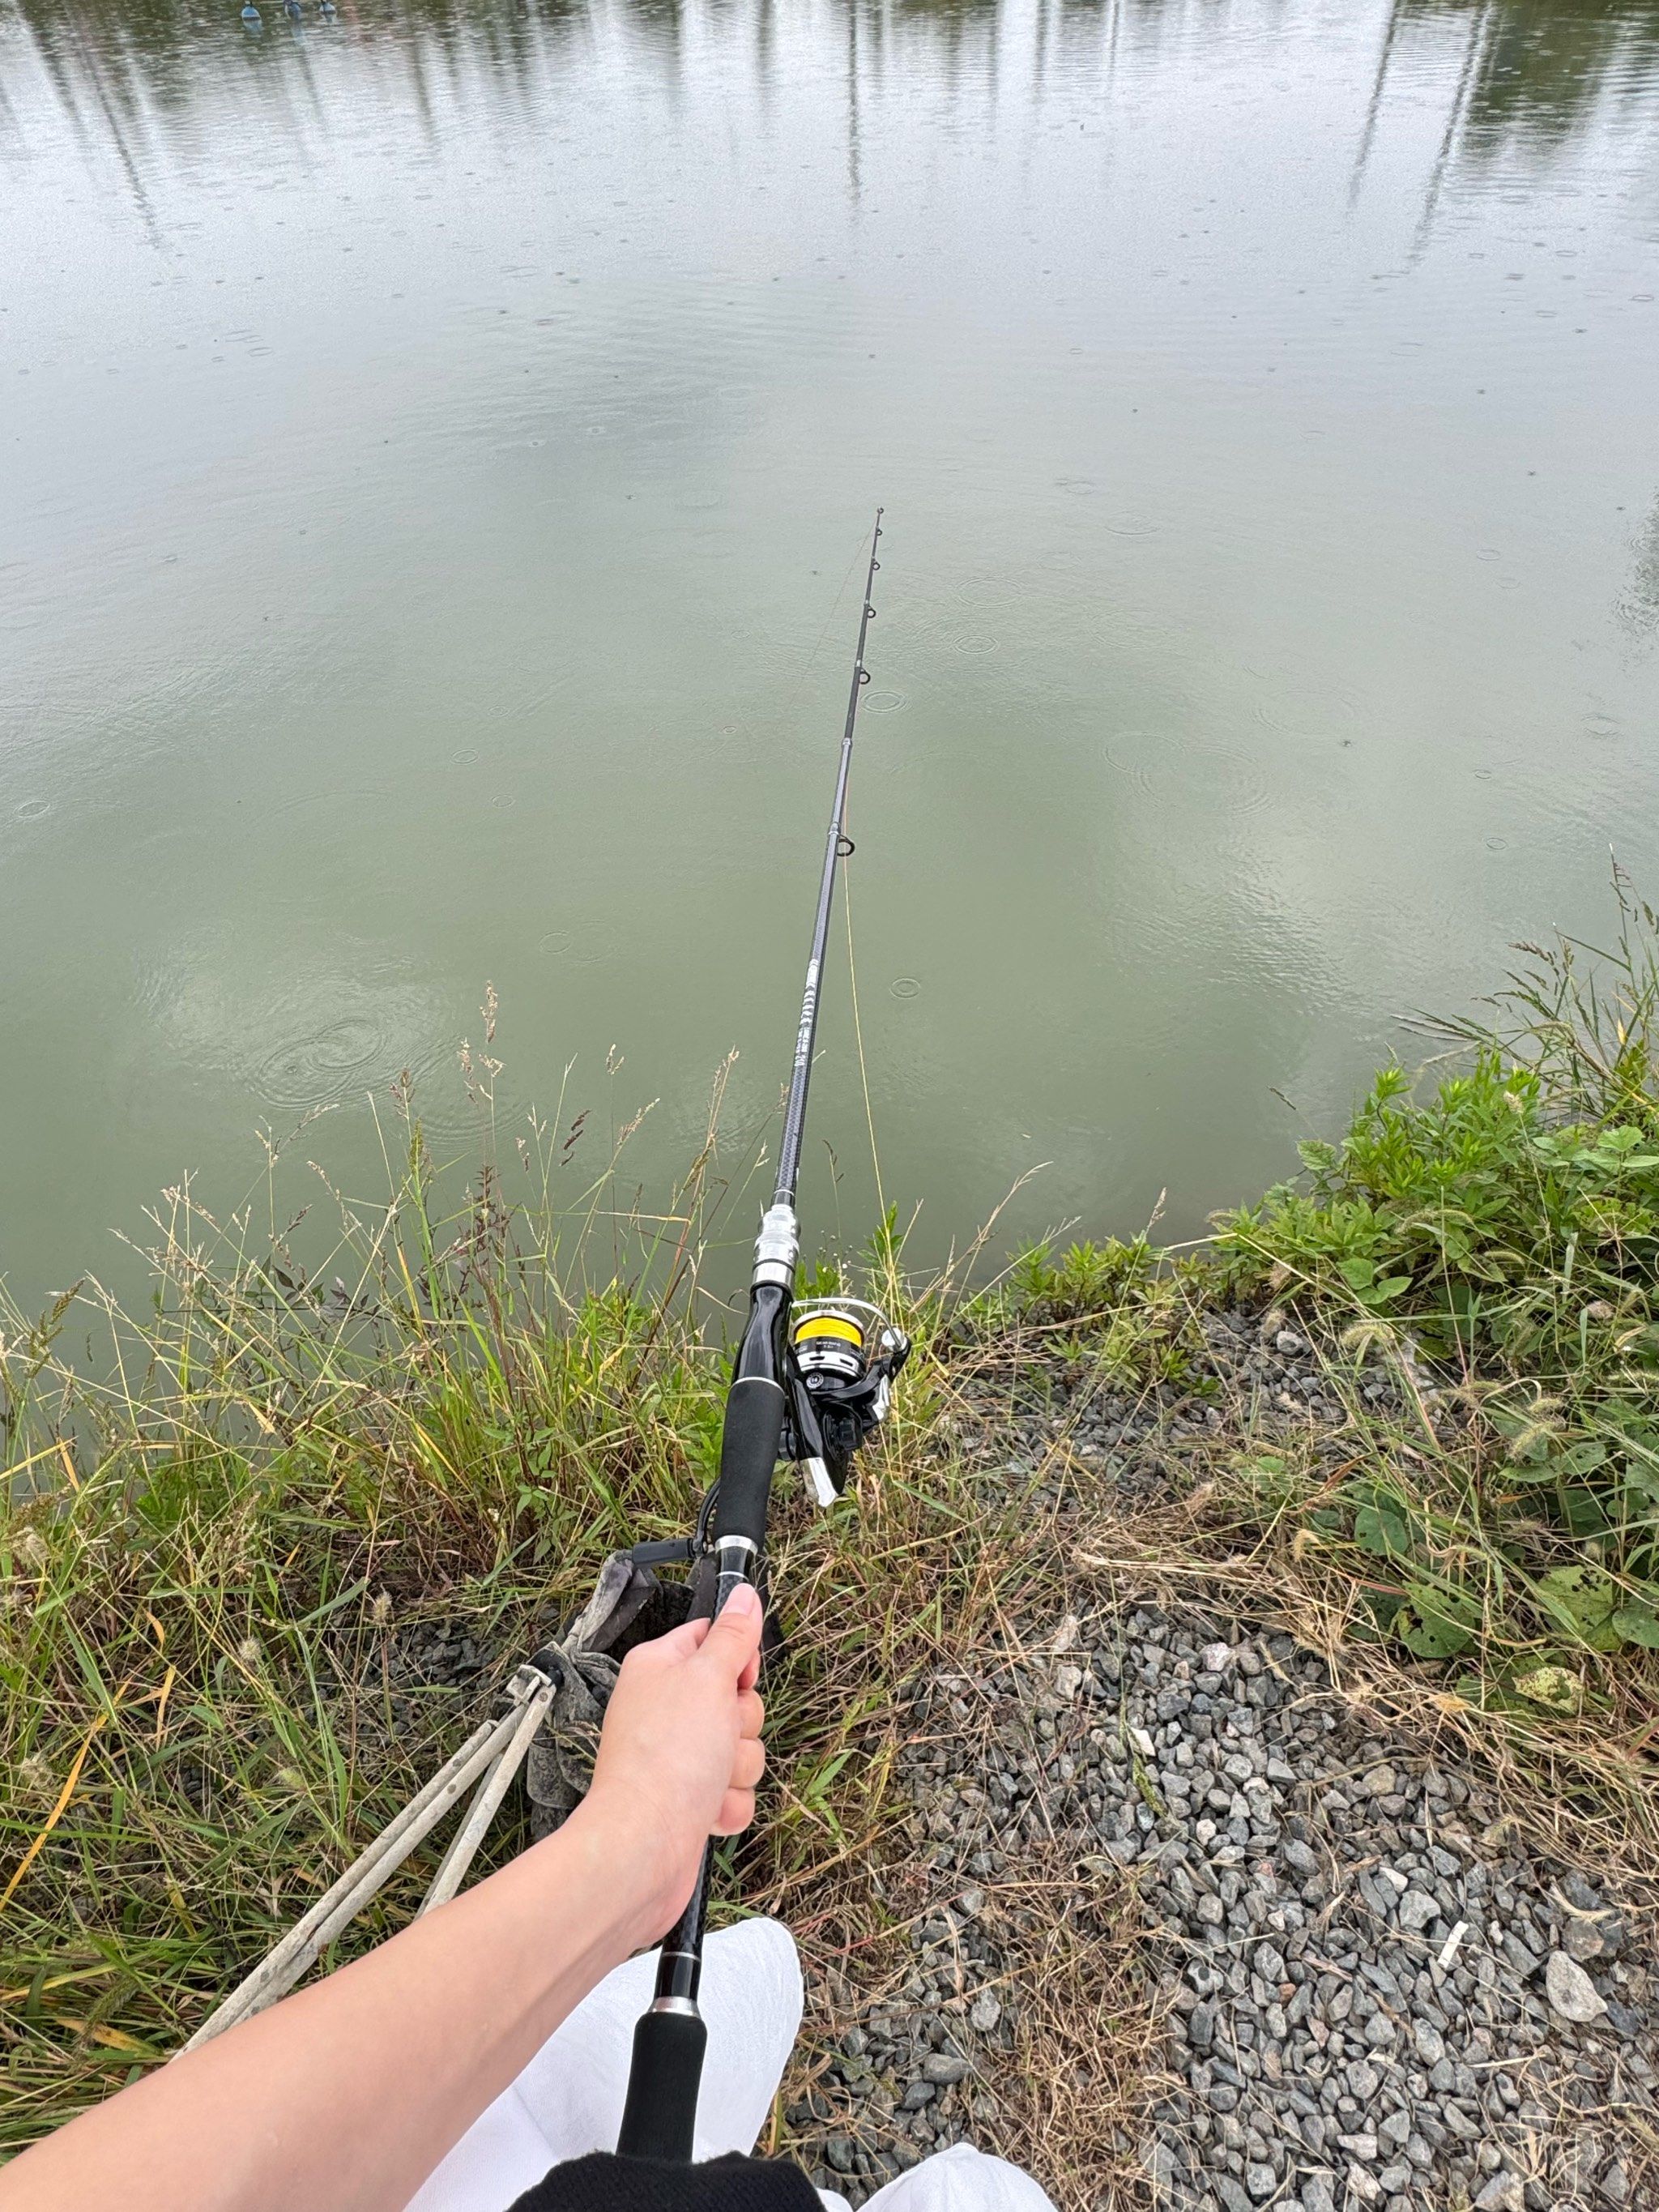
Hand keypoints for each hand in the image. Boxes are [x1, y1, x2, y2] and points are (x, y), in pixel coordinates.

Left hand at [578, 1583, 766, 1938]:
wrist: (643, 1848)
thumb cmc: (664, 1761)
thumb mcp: (707, 1680)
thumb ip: (732, 1637)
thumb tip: (744, 1593)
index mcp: (659, 1668)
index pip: (713, 1639)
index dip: (737, 1660)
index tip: (737, 1678)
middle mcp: (667, 1710)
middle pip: (738, 1699)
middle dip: (741, 1724)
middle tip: (716, 1734)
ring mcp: (679, 1757)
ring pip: (742, 1748)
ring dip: (736, 1768)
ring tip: (707, 1780)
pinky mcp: (692, 1799)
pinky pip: (736, 1790)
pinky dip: (728, 1804)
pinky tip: (705, 1810)